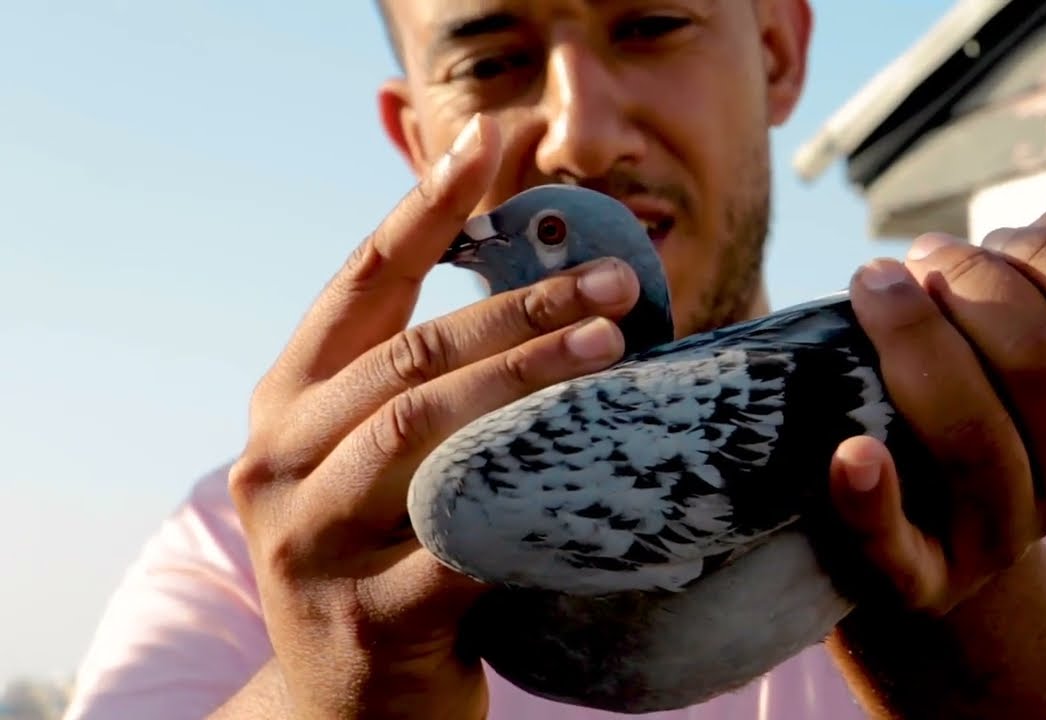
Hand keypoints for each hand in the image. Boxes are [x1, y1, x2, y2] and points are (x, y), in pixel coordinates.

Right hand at [225, 115, 639, 718]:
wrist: (345, 707)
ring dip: (525, 381)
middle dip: (518, 305)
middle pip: (409, 355)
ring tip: (611, 346)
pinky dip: (527, 504)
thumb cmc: (385, 553)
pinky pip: (459, 550)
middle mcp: (278, 460)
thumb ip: (430, 378)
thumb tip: (544, 280)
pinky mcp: (366, 623)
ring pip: (424, 435)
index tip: (491, 141)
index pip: (361, 282)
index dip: (428, 207)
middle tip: (615, 280)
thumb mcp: (385, 455)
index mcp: (289, 402)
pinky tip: (592, 472)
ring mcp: (311, 545)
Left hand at [832, 151, 1045, 614]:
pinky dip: (872, 496)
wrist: (915, 510)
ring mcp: (998, 537)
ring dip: (917, 348)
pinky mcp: (917, 575)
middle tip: (916, 261)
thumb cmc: (970, 388)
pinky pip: (898, 544)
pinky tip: (849, 452)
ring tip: (873, 288)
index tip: (991, 241)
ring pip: (977, 440)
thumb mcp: (1024, 319)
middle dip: (975, 290)